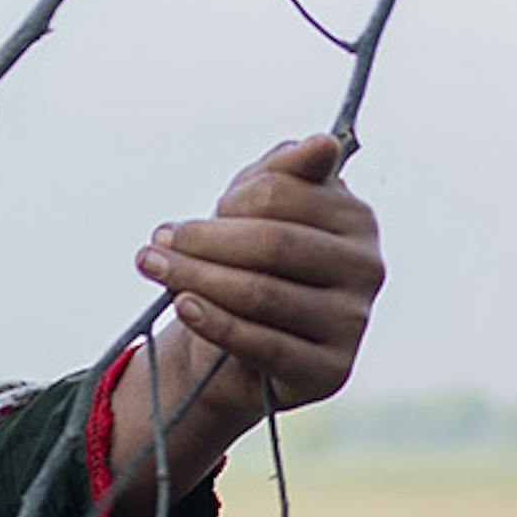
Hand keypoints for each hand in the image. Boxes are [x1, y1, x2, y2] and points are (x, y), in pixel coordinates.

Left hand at [131, 138, 383, 480]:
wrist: (243, 351)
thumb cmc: (252, 265)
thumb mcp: (259, 211)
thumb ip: (284, 172)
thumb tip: (324, 145)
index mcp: (356, 218)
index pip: (283, 194)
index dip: (228, 203)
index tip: (189, 220)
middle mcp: (366, 268)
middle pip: (273, 243)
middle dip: (204, 241)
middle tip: (156, 243)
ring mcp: (352, 322)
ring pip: (262, 293)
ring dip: (196, 277)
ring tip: (151, 266)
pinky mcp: (330, 371)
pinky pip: (263, 343)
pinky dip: (216, 322)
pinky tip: (183, 305)